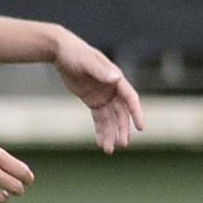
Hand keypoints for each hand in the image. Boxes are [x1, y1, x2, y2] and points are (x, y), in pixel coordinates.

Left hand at [53, 28, 143, 153]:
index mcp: (116, 79)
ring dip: (111, 134)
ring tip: (108, 150)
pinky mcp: (94, 101)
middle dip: (122, 129)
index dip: (136, 113)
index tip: (140, 127)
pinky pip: (99, 119)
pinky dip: (100, 131)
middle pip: (122, 113)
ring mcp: (104, 96)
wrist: (61, 52)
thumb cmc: (76, 53)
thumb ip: (101, 71)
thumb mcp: (87, 61)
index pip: (130, 98)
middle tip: (123, 144)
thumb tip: (116, 78)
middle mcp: (113, 89)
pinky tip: (100, 142)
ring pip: (111, 119)